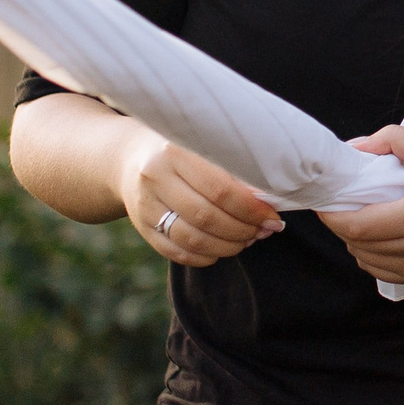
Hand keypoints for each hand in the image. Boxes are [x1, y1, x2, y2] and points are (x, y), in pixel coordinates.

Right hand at [117, 133, 280, 267]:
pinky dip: (205, 257)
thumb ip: (231, 170)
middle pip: (207, 217)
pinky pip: (177, 253)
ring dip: (227, 247)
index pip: (220, 189)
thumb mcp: (202, 146)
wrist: (130, 158)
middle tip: (263, 231)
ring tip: (247, 240)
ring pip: (193, 240)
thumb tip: (266, 203)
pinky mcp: (142, 228)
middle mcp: (155, 179)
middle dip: (243, 230)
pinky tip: (221, 250)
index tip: (272, 217)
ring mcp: (145, 206)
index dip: (251, 209)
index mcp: (175, 153)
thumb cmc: (183, 151)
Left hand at [321, 124, 403, 284]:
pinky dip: (371, 258)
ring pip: (368, 261)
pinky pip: (385, 273)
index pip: (358, 225)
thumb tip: (361, 145)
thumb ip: (398, 140)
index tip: (327, 200)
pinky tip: (376, 240)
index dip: (332, 215)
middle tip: (340, 205)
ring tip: (359, 220)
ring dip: (355, 242)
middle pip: (358, 245)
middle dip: (340, 225)